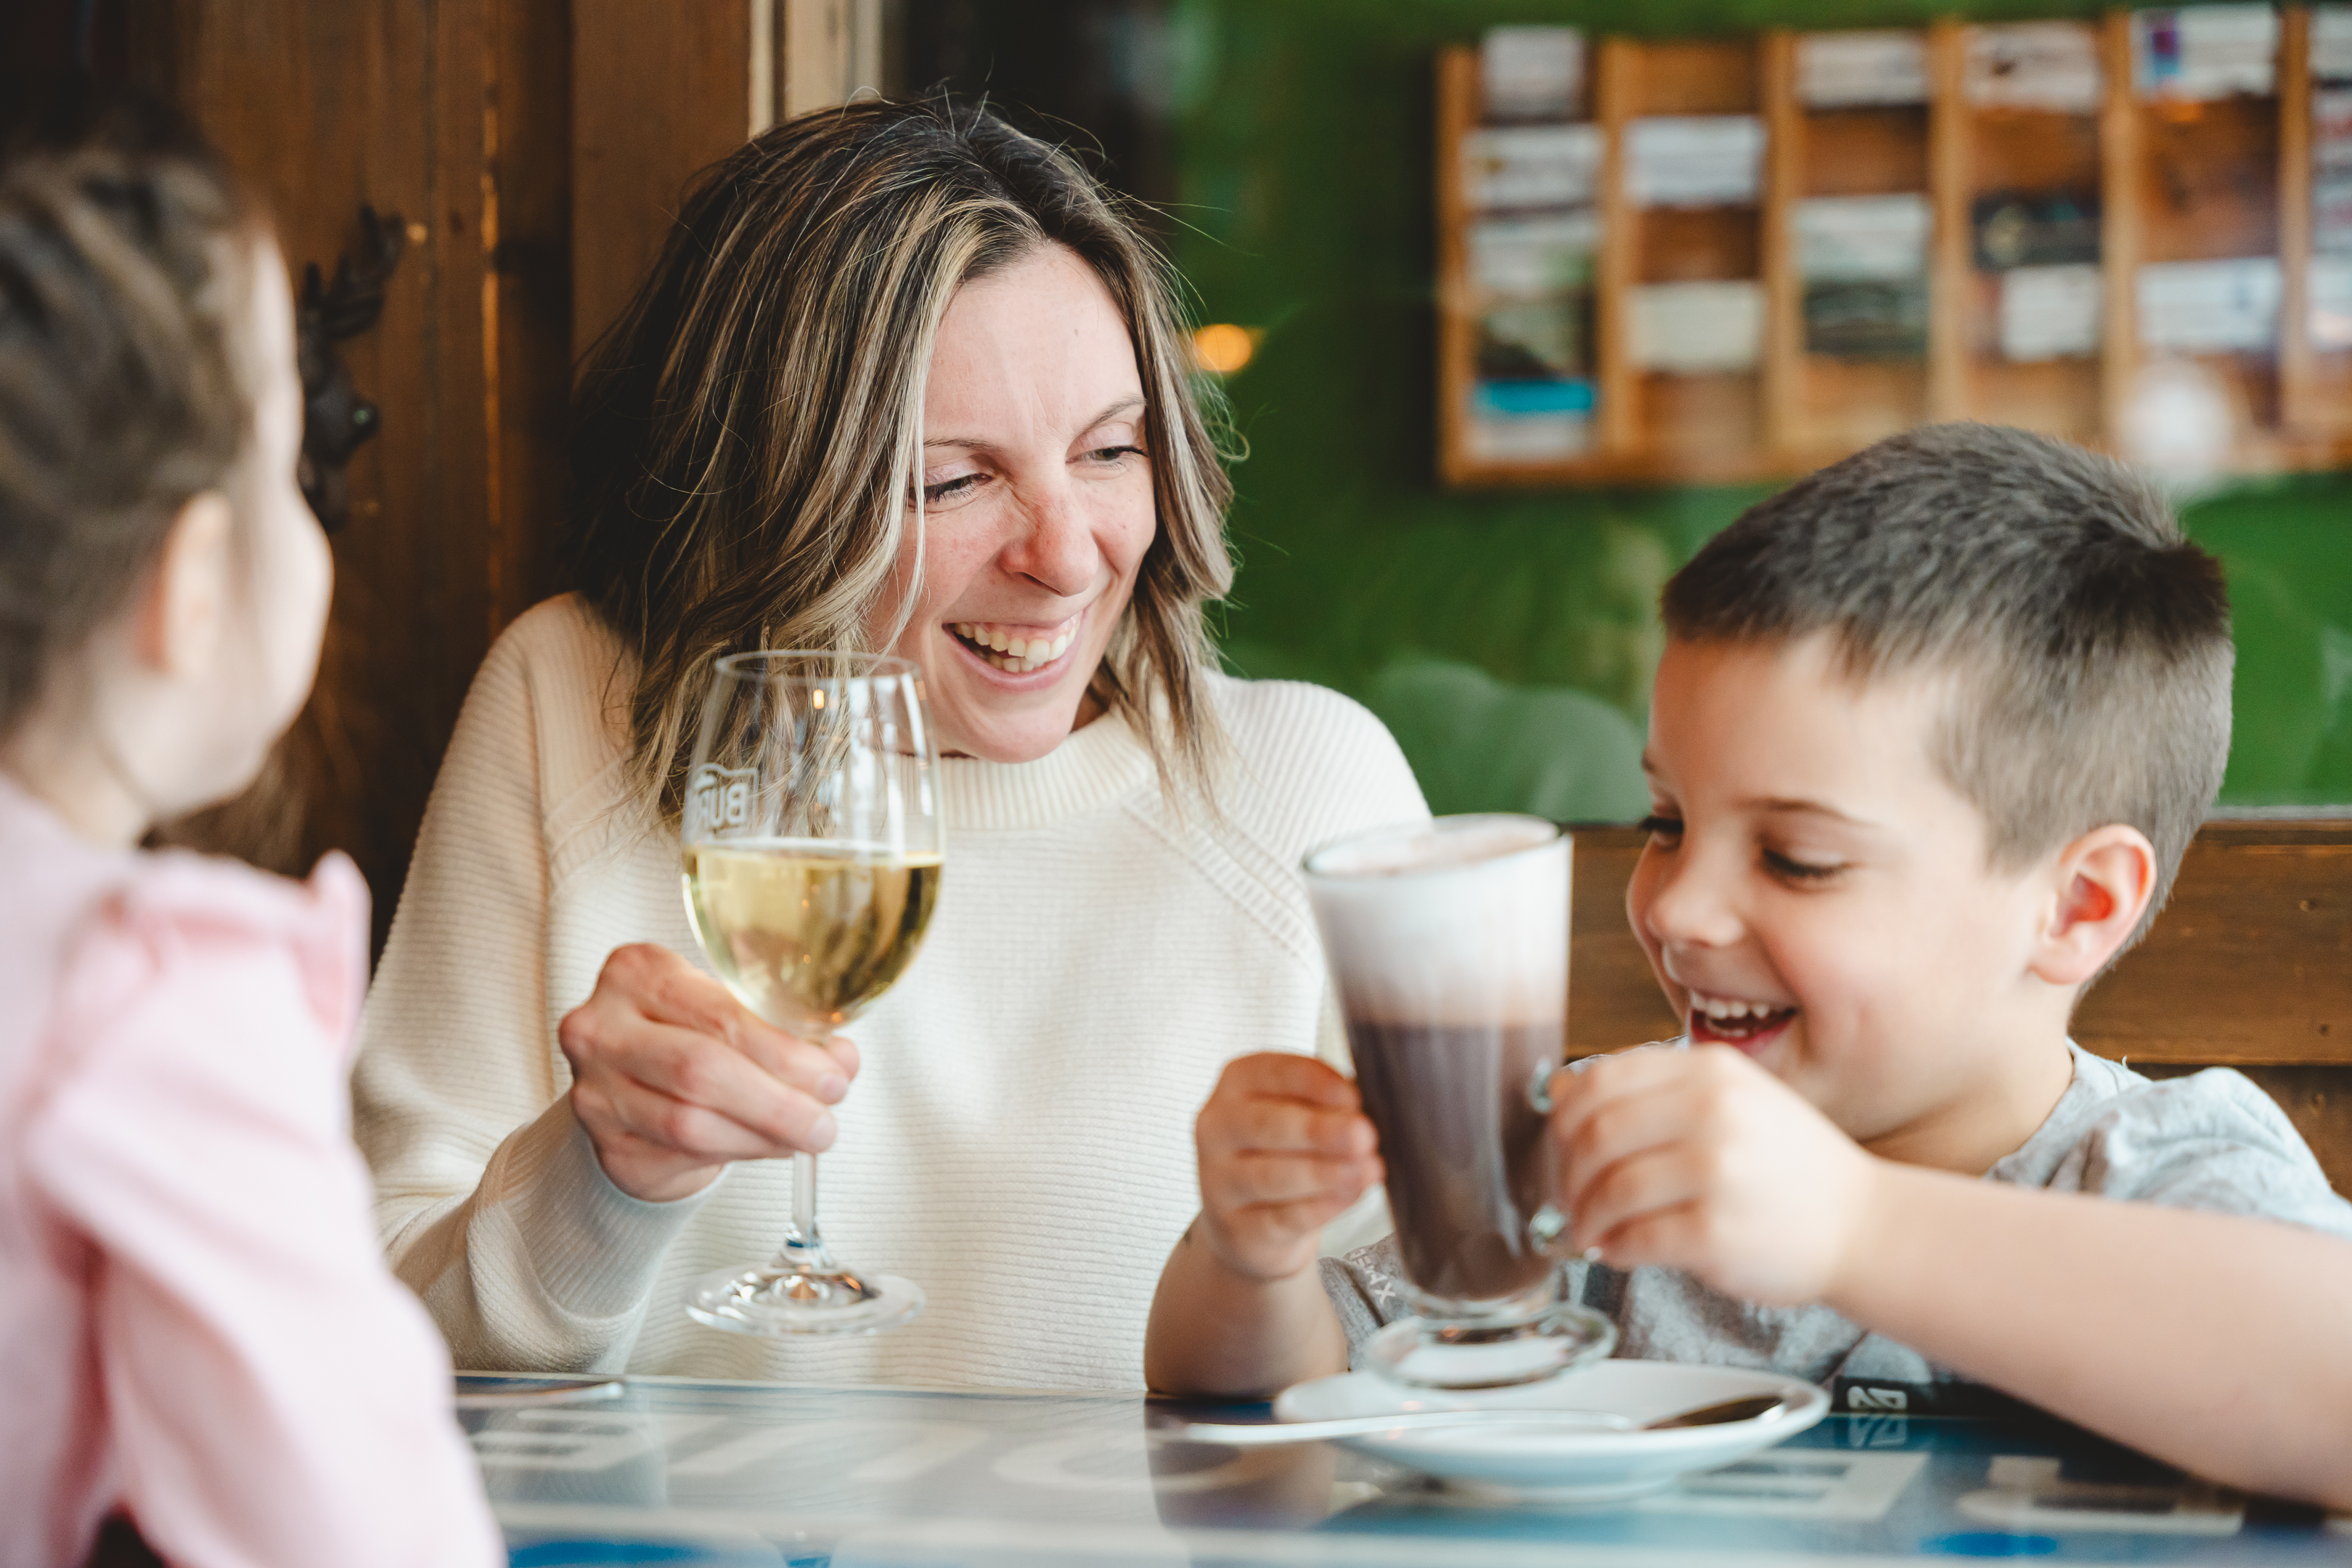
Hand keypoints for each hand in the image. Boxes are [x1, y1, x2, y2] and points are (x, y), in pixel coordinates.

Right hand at [558, 943, 858, 1202]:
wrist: (631, 1089)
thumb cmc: (690, 1037)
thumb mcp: (731, 1014)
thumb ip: (786, 1029)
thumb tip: (842, 1060)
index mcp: (639, 971)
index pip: (719, 1013)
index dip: (784, 1051)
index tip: (832, 1075)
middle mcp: (602, 1026)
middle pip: (700, 1069)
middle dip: (777, 1101)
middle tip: (824, 1122)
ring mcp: (595, 1087)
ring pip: (688, 1122)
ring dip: (762, 1135)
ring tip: (806, 1136)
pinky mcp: (604, 1142)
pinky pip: (680, 1155)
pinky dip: (738, 1153)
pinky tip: (770, 1146)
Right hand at [1194, 1053, 1383, 1282]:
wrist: (1250, 1221)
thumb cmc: (1283, 1151)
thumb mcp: (1300, 1114)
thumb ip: (1329, 1105)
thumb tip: (1366, 1111)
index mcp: (1237, 1084)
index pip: (1272, 1073)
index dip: (1315, 1083)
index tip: (1354, 1096)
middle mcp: (1218, 1128)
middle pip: (1266, 1125)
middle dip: (1320, 1130)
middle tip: (1364, 1135)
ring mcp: (1218, 1181)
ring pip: (1270, 1176)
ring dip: (1325, 1172)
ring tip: (1367, 1169)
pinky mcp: (1234, 1228)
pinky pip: (1279, 1218)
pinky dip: (1319, 1207)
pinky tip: (1348, 1196)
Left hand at [1549, 1044, 1880, 1305]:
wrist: (1866, 1225)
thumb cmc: (1788, 1168)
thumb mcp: (1733, 1101)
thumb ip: (1656, 1093)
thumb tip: (1559, 1097)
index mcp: (1710, 1071)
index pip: (1600, 1080)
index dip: (1565, 1118)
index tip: (1562, 1146)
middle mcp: (1713, 1112)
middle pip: (1596, 1134)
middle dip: (1568, 1173)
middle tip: (1568, 1198)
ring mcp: (1718, 1171)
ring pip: (1611, 1188)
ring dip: (1585, 1216)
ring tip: (1590, 1229)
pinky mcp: (1717, 1232)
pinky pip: (1636, 1238)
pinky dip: (1614, 1248)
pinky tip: (1618, 1250)